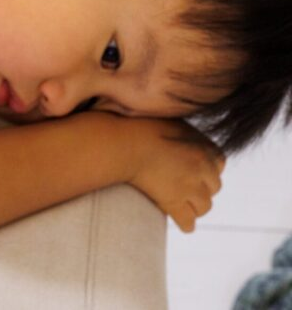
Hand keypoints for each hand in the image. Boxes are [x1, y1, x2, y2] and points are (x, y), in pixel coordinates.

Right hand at [123, 117, 225, 231]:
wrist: (122, 142)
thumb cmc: (135, 125)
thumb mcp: (165, 117)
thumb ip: (176, 128)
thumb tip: (175, 121)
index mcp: (202, 144)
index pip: (218, 163)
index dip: (206, 170)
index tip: (195, 172)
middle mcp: (202, 165)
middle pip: (214, 186)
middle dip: (202, 189)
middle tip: (187, 191)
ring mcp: (190, 185)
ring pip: (204, 206)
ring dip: (195, 207)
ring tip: (184, 208)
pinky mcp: (174, 200)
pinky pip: (187, 220)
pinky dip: (186, 224)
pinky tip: (183, 224)